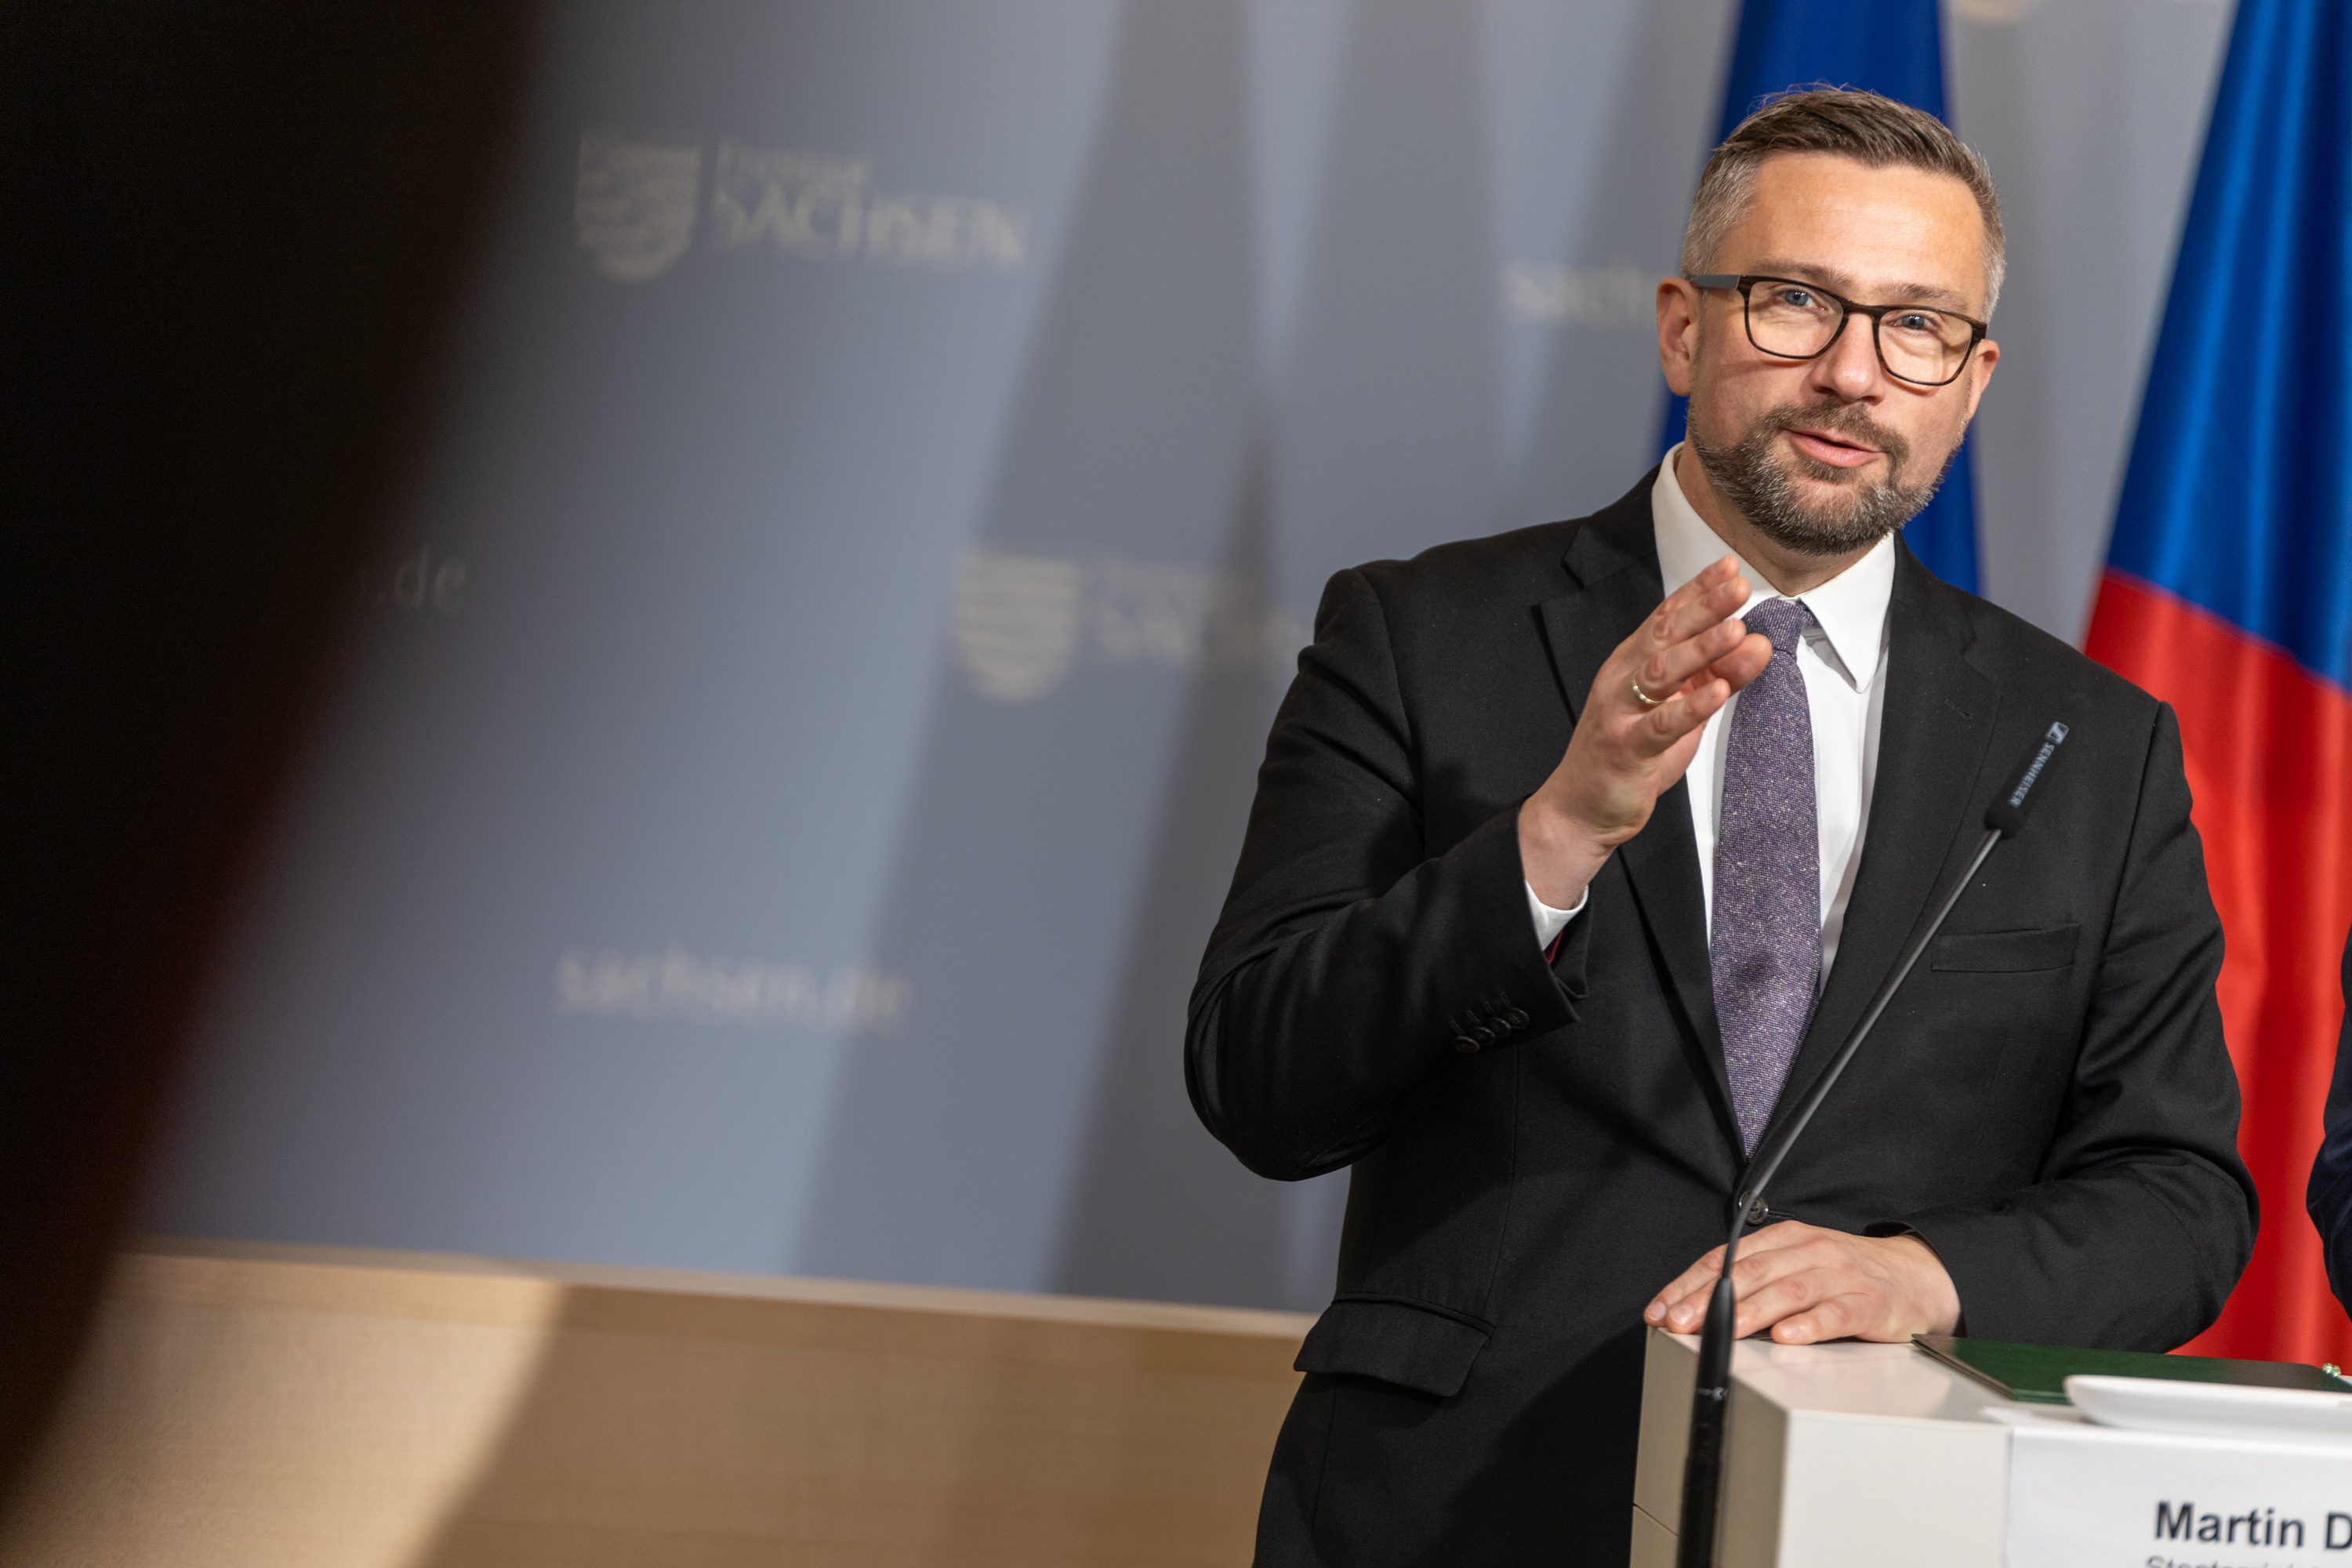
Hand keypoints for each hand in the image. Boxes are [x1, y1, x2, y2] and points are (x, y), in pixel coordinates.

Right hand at [1517, 556, 1769, 906]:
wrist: (1581, 807)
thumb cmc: (1629, 754)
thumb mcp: (1682, 711)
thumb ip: (1718, 677)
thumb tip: (1756, 644)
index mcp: (1632, 662)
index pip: (1667, 617)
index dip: (1698, 590)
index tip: (1730, 567)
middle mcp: (1622, 679)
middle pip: (1665, 635)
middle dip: (1703, 608)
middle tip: (1738, 588)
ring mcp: (1621, 712)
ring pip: (1661, 672)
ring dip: (1700, 649)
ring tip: (1735, 630)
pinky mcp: (1627, 748)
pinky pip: (1661, 724)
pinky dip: (1691, 706)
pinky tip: (1717, 692)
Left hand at [1642, 1221, 1961, 1344]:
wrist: (1916, 1276)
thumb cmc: (1846, 1274)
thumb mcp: (1797, 1265)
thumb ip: (1754, 1282)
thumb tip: (1696, 1308)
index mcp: (1783, 1239)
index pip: (1725, 1260)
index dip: (1688, 1285)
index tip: (1661, 1309)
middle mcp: (1808, 1251)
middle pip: (1749, 1274)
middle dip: (1708, 1300)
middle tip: (1680, 1323)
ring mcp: (1839, 1274)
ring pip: (1787, 1291)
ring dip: (1750, 1313)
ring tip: (1724, 1331)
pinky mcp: (1868, 1302)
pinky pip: (1835, 1313)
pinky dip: (1809, 1325)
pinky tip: (1787, 1337)